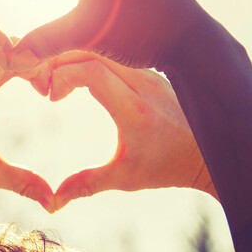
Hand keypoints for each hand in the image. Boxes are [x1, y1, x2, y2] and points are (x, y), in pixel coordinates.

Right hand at [32, 52, 216, 209]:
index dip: (62, 76)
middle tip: (42, 83)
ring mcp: (148, 74)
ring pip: (104, 50)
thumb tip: (53, 202)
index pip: (91, 71)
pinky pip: (116, 55)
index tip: (50, 97)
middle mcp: (142, 84)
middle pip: (93, 52)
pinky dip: (91, 59)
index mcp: (134, 109)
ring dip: (75, 58)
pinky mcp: (150, 72)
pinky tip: (78, 77)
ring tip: (56, 80)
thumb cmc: (166, 167)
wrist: (208, 154)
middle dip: (61, 62)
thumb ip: (86, 185)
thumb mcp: (124, 178)